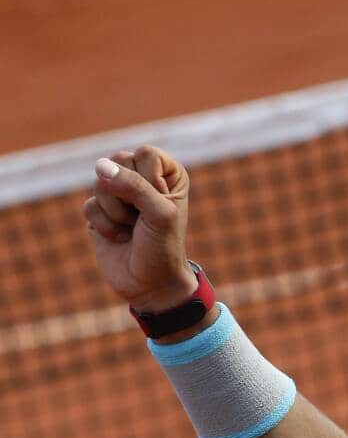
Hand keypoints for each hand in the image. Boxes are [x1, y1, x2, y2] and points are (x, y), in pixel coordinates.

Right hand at [82, 146, 196, 311]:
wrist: (150, 284)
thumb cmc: (163, 247)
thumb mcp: (159, 214)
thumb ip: (134, 186)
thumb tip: (100, 165)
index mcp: (168, 173)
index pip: (145, 154)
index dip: (147, 180)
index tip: (160, 203)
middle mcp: (144, 178)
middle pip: (117, 163)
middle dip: (127, 196)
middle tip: (143, 218)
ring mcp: (120, 194)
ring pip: (99, 183)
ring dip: (116, 213)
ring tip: (132, 228)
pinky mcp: (100, 211)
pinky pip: (89, 205)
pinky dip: (104, 225)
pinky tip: (119, 237)